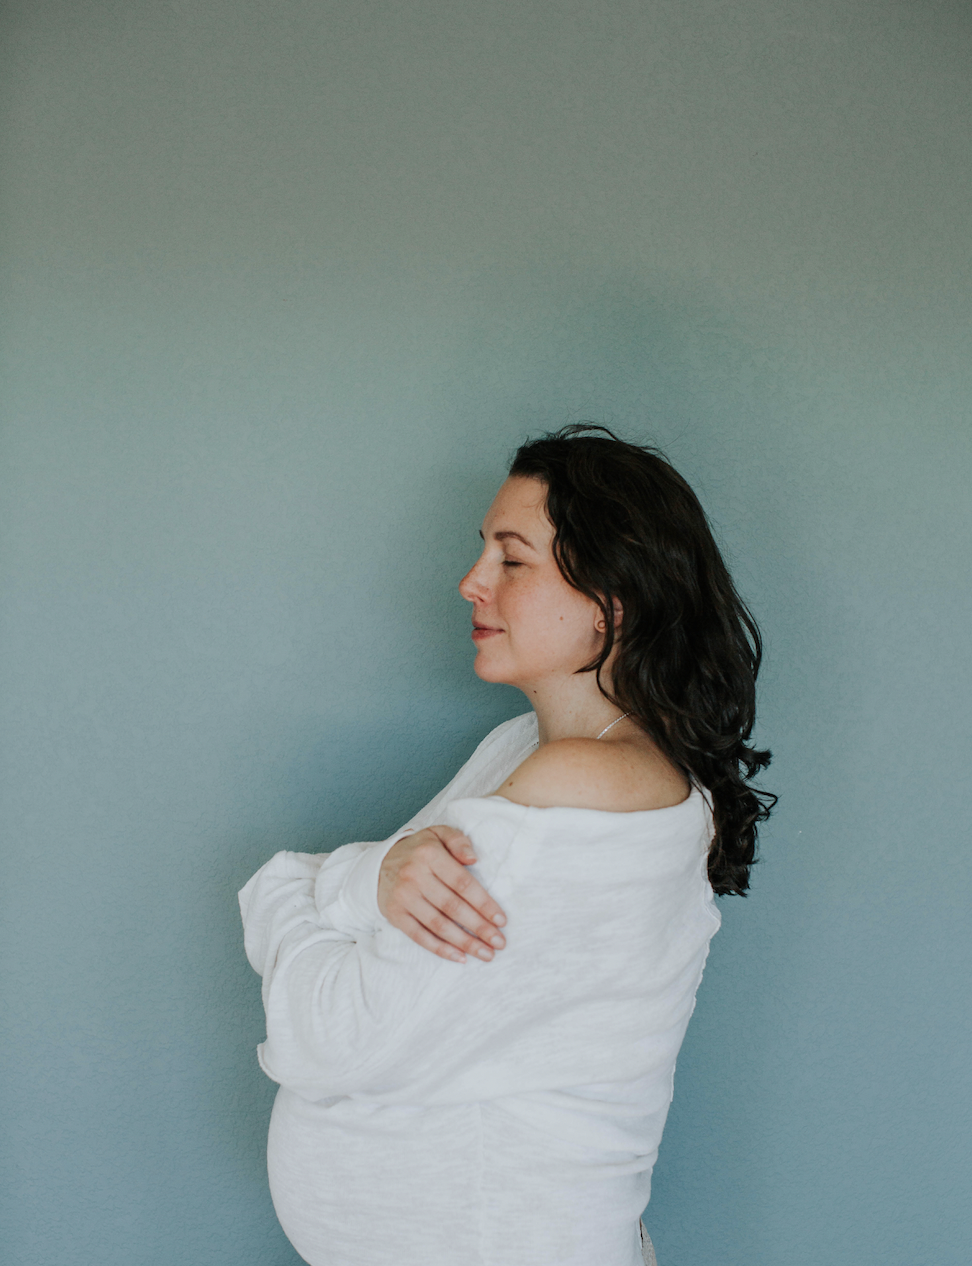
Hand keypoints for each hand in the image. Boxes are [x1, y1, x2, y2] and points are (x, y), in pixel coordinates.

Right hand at [377, 826, 506, 962]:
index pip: (462, 883)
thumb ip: (458, 841)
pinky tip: (460, 957)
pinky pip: (419, 936)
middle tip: (499, 942)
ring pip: (438, 925)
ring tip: (486, 954)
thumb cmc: (419, 850)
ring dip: (465, 943)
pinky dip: (440, 949)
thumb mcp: (438, 834)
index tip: (501, 920)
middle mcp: (414, 876)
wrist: (379, 864)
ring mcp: (403, 897)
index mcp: (429, 855)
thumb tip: (474, 858)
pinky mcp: (394, 914)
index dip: (483, 903)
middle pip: (452, 907)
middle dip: (479, 927)